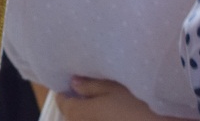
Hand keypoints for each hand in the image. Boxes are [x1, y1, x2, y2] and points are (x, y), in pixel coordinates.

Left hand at [57, 77, 174, 120]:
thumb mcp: (112, 86)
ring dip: (89, 111)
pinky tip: (112, 110)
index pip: (63, 104)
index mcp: (82, 114)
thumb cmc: (136, 102)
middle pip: (74, 115)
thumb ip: (90, 85)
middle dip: (76, 103)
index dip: (64, 93)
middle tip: (83, 87)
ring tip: (99, 98)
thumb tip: (74, 83)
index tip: (68, 83)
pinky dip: (100, 117)